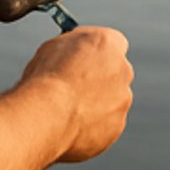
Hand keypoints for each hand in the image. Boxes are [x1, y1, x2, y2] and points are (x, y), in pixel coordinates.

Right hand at [21, 26, 132, 162]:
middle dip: (99, 80)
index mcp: (109, 43)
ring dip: (95, 104)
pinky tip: (69, 126)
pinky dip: (91, 126)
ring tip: (66, 110)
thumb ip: (72, 47)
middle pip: (115, 73)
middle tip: (75, 87)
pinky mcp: (116, 126)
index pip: (112, 43)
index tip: (83, 59)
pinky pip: (105, 125)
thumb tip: (72, 52)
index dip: (96, 52)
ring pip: (111, 101)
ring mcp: (122, 100)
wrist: (48, 114)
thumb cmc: (46, 78)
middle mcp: (123, 69)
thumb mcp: (53, 46)